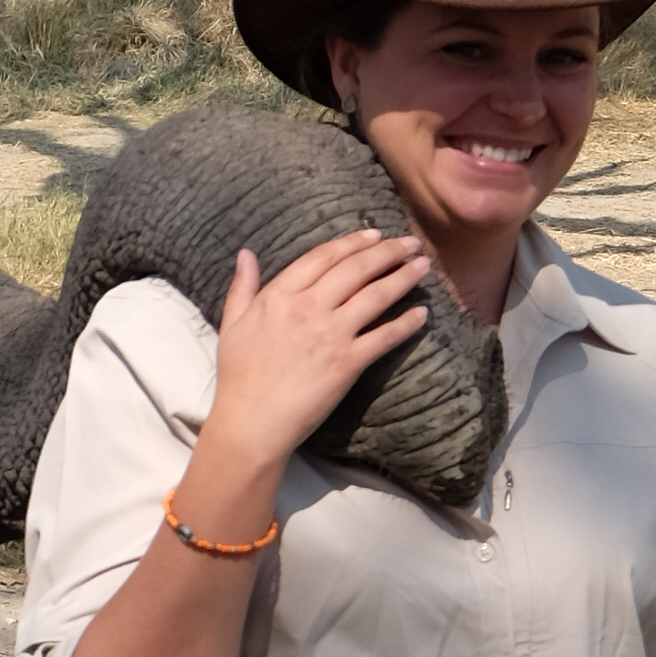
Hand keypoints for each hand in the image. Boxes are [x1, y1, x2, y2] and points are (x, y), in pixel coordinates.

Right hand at [198, 231, 431, 488]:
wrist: (251, 421)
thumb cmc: (238, 377)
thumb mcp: (232, 324)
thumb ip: (242, 287)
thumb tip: (246, 254)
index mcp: (279, 296)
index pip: (323, 257)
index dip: (352, 242)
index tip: (373, 234)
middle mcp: (307, 308)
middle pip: (356, 269)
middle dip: (388, 251)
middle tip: (410, 243)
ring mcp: (330, 335)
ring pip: (375, 296)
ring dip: (403, 277)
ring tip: (423, 266)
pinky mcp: (347, 363)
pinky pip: (384, 337)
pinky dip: (406, 323)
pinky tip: (421, 313)